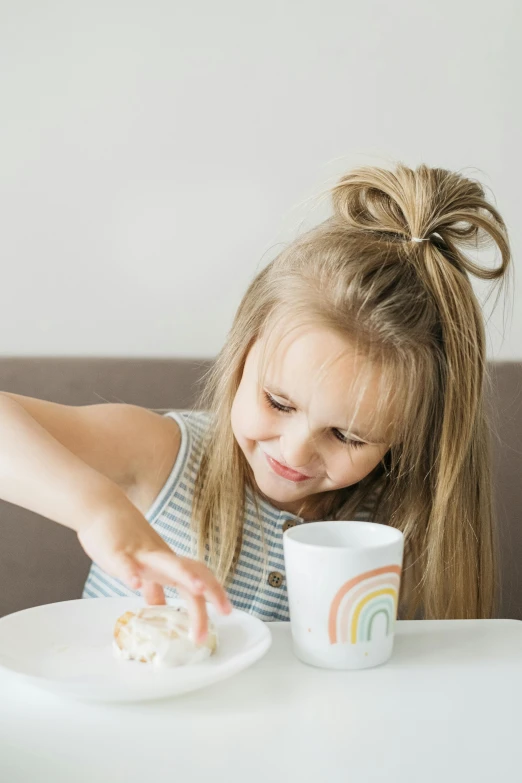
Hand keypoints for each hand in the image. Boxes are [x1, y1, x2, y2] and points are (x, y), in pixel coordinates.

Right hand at [77, 502, 231, 643]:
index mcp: (167, 563)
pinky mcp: (116, 551)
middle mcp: (160, 557)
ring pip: (166, 563)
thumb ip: (153, 587)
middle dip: (209, 593)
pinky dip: (131, 573)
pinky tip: (135, 584)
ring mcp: (139, 553)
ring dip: (185, 575)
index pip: (199, 575)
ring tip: (199, 589)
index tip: (227, 612)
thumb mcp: (143, 565)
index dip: (215, 592)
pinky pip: (125, 563)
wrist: (99, 507)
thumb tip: (159, 607)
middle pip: (191, 573)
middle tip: (225, 613)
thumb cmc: (121, 538)